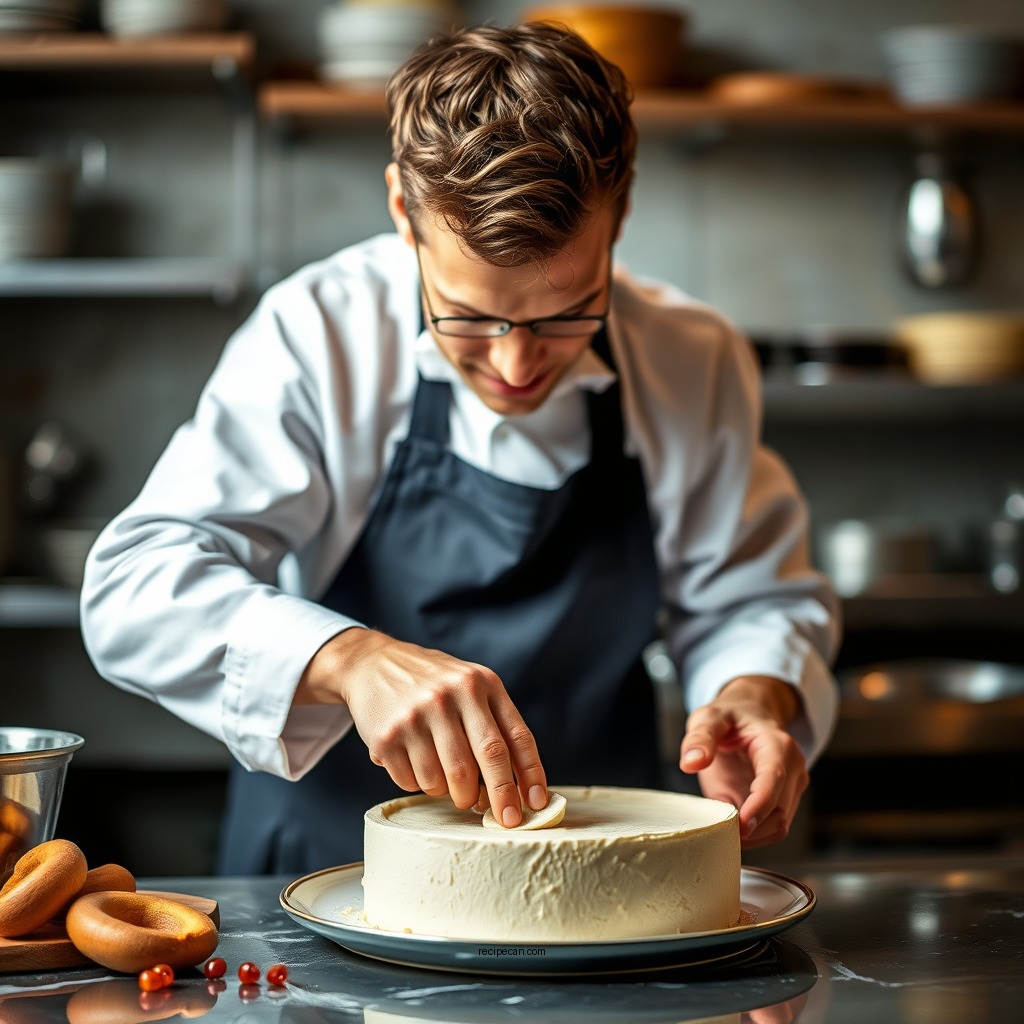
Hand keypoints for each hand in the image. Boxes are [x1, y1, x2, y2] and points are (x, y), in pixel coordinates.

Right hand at [296, 628, 547, 826]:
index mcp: (481, 683)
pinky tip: (413, 759)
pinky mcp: (388, 736)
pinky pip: (413, 783)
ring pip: (447, 781)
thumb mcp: (469, 685)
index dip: (530, 775)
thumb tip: (519, 785)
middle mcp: (451, 695)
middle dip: (500, 797)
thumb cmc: (431, 683)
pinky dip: (418, 783)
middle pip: (487, 760)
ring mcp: (417, 715)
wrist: (372, 663)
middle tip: (504, 819)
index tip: (535, 805)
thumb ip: (495, 724)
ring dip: (450, 792)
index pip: (516, 737)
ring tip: (442, 771)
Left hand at [679, 675, 807, 848]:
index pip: (774, 780)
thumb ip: (699, 738)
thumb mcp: (709, 718)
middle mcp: (793, 768)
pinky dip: (754, 835)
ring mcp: (793, 787)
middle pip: (779, 812)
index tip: (739, 826)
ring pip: (779, 826)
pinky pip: (773, 828)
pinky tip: (731, 826)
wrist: (750, 715)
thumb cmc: (731, 716)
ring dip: (752, 836)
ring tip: (721, 828)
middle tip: (716, 830)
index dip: (758, 806)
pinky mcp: (786, 801)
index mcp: (778, 745)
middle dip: (750, 829)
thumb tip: (690, 763)